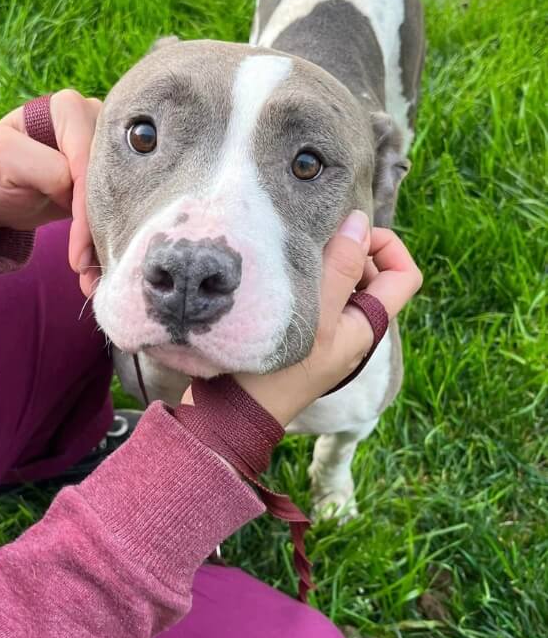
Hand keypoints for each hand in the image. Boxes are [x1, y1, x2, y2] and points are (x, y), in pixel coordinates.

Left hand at [0, 90, 100, 295]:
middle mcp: (97, 120)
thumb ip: (44, 168)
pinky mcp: (113, 177)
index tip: (77, 254)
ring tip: (93, 279)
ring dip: (108, 241)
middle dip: (100, 229)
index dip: (85, 208)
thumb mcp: (5, 161)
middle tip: (89, 273)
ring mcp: (109, 150)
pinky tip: (96, 270)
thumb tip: (78, 191)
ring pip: (121, 197)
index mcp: (69, 108)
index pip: (88, 162)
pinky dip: (105, 241)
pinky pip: (117, 208)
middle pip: (113, 179)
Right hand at [233, 211, 422, 426]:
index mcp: (367, 325)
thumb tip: (359, 223)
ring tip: (290, 258)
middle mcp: (351, 328)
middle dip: (348, 250)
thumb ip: (340, 268)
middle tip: (310, 243)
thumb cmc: (276, 371)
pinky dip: (303, 277)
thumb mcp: (315, 316)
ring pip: (339, 282)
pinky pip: (313, 294)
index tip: (351, 234)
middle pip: (371, 274)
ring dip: (322, 263)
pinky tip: (276, 275)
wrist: (233, 413)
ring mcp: (325, 333)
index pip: (405, 276)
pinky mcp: (299, 334)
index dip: (388, 246)